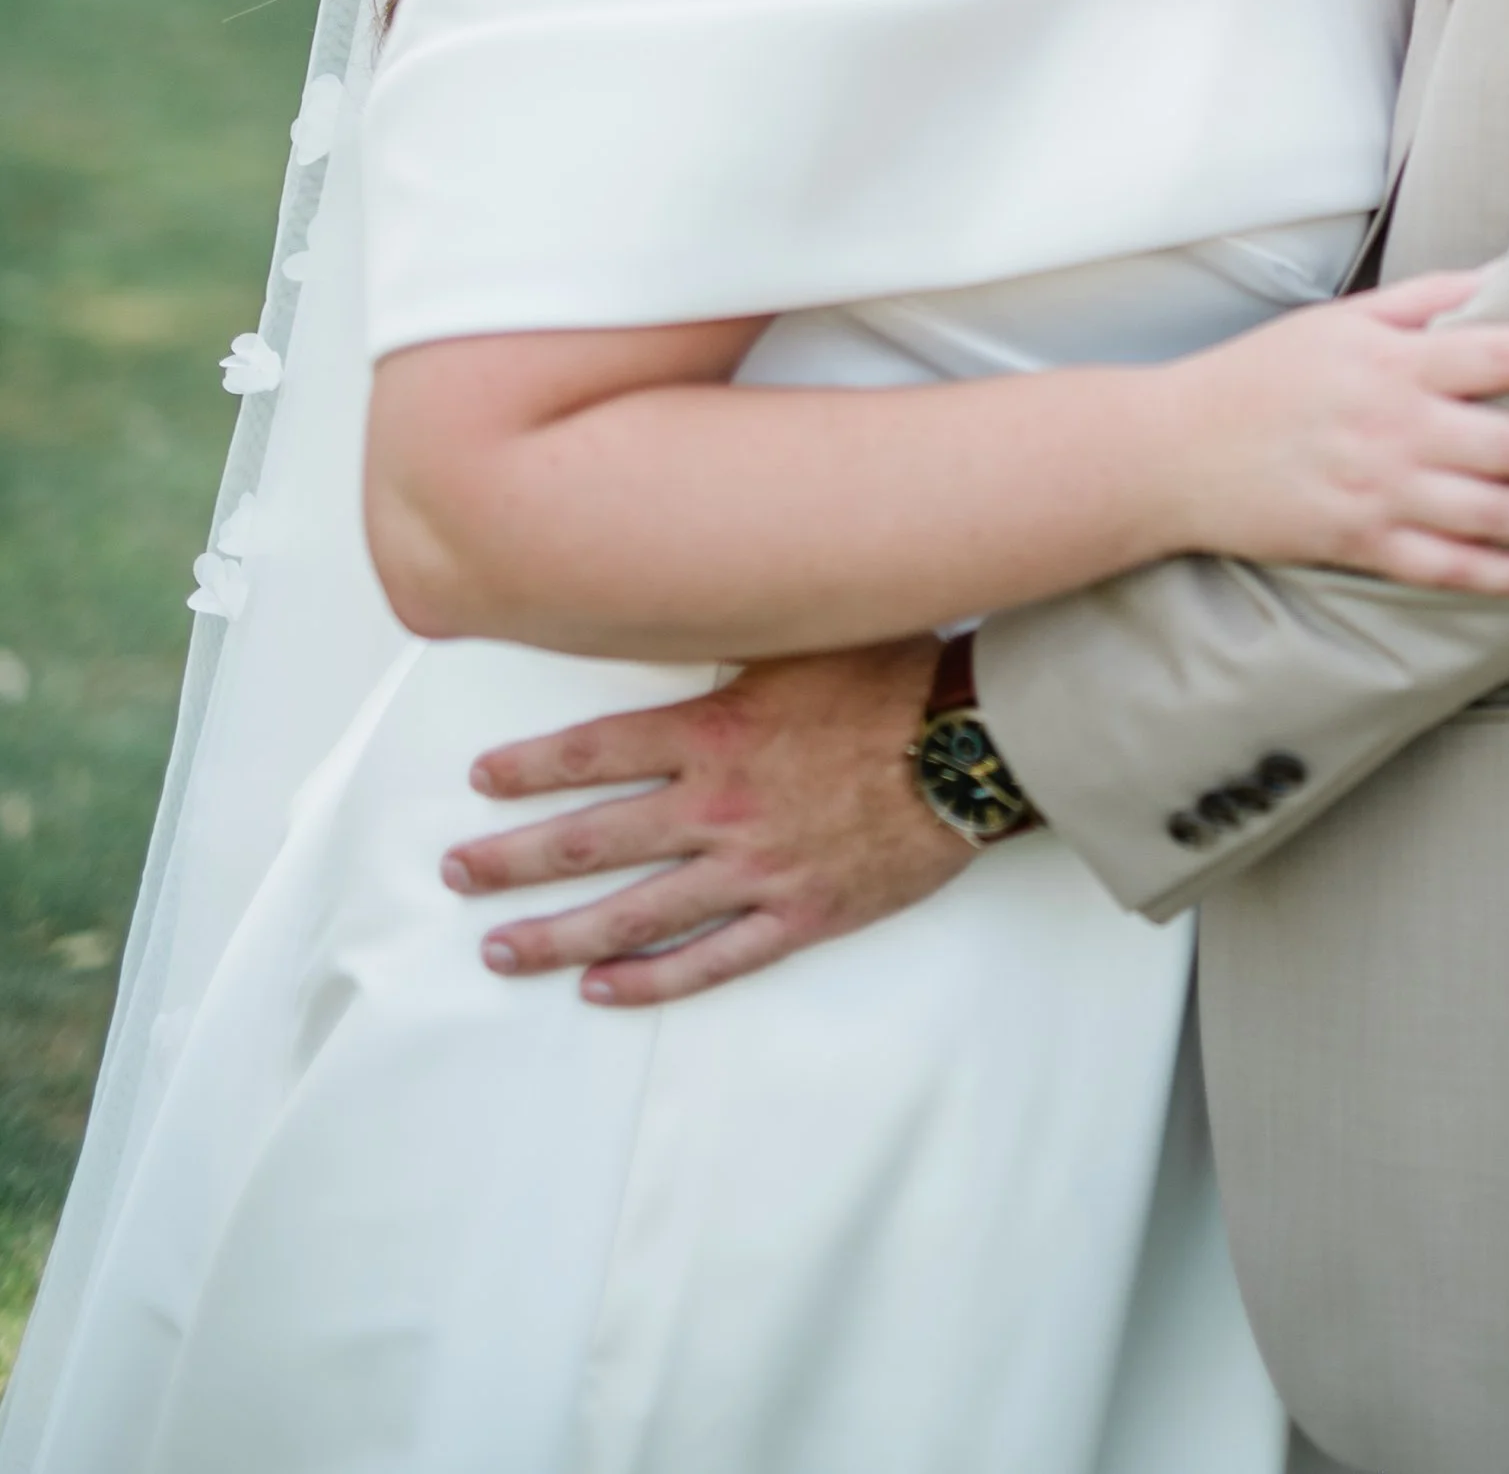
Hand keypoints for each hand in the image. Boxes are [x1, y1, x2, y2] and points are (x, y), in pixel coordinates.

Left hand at [441, 640, 966, 1006]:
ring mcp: (753, 870)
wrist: (971, 748)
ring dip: (556, 935)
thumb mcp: (806, 633)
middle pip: (591, 840)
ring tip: (499, 950)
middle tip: (458, 874)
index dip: (529, 767)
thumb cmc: (897, 679)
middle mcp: (717, 806)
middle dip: (513, 858)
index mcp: (714, 732)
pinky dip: (651, 981)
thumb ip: (736, 632)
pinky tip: (602, 991)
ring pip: (634, 913)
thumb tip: (681, 598)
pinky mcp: (795, 916)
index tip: (480, 781)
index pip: (595, 752)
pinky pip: (710, 960)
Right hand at [1161, 271, 1508, 594]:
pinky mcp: (1363, 545)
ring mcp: (1382, 492)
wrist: (1174, 451)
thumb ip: (1428, 300)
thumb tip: (1505, 280)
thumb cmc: (1265, 375)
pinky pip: (1453, 568)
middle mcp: (1399, 427)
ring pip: (1500, 514)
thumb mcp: (1344, 319)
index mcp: (1398, 361)